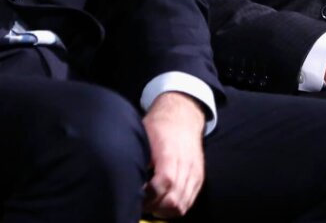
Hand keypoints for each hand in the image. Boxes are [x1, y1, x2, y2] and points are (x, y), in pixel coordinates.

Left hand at [141, 91, 206, 218]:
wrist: (183, 116)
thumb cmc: (160, 126)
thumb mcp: (143, 135)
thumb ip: (138, 158)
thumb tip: (126, 179)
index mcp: (170, 153)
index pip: (164, 182)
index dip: (148, 195)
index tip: (135, 195)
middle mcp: (186, 164)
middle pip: (173, 199)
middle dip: (153, 206)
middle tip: (140, 202)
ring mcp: (194, 172)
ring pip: (181, 205)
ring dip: (163, 210)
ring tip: (150, 204)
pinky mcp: (199, 178)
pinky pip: (188, 202)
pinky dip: (175, 208)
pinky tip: (162, 204)